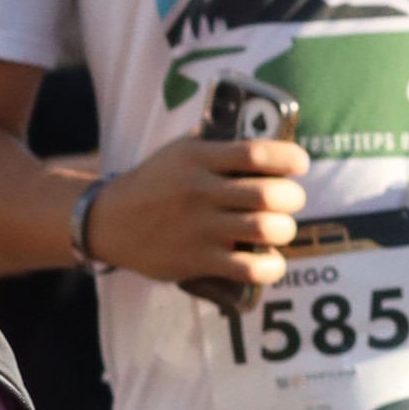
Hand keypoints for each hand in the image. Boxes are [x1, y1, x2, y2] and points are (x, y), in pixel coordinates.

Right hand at [83, 132, 310, 302]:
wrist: (109, 221)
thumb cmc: (155, 183)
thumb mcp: (180, 151)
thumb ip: (219, 145)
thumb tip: (269, 141)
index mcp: (198, 157)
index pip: (257, 153)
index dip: (290, 159)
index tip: (299, 165)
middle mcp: (199, 191)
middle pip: (270, 194)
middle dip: (292, 198)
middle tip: (289, 201)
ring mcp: (197, 227)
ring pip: (266, 229)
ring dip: (284, 230)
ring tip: (279, 229)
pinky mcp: (195, 260)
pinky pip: (248, 268)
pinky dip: (270, 267)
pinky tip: (270, 262)